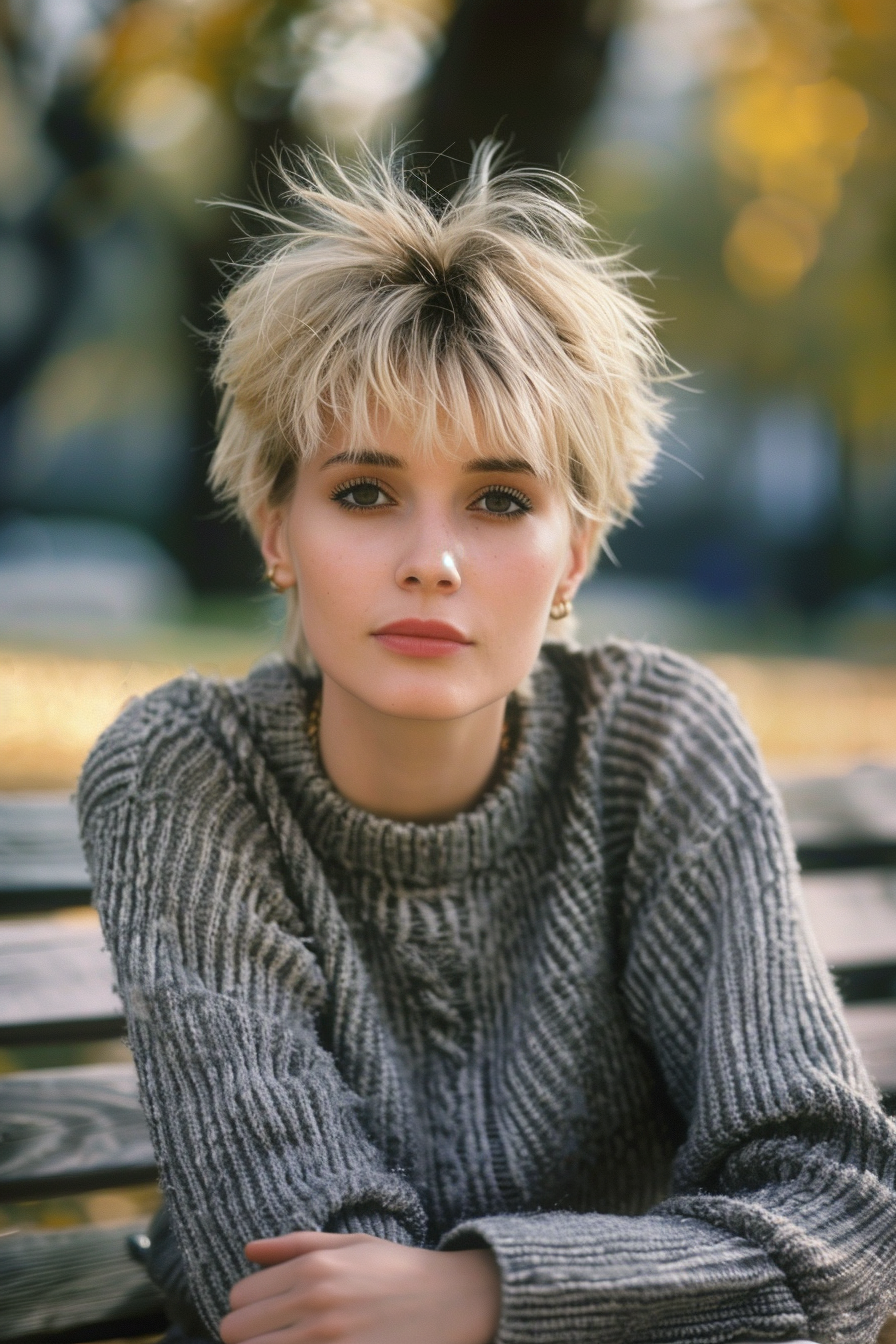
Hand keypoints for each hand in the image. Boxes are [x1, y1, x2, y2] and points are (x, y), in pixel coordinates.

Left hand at [219, 1230, 500, 1343]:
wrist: (452, 1301)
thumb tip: (248, 1252)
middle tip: (273, 1333)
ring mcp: (327, 1343)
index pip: (239, 1297)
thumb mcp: (350, 1244)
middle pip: (236, 1332)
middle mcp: (314, 1305)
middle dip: (246, 1334)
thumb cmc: (398, 1270)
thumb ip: (295, 1245)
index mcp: (313, 1269)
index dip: (246, 1307)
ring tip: (287, 1341)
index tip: (264, 1313)